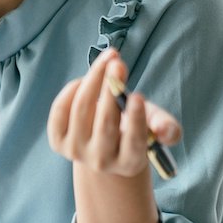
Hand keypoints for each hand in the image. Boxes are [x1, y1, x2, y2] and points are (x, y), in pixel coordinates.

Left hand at [47, 48, 182, 177]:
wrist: (103, 145)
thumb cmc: (133, 128)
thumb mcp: (153, 126)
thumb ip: (165, 127)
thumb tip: (165, 130)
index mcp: (130, 162)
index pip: (134, 141)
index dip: (136, 119)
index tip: (138, 95)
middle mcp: (102, 162)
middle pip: (106, 122)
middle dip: (112, 89)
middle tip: (117, 63)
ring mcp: (77, 152)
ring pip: (81, 110)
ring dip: (93, 80)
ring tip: (107, 60)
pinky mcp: (57, 142)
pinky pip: (59, 111)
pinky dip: (71, 90)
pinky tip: (83, 80)